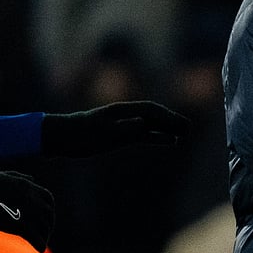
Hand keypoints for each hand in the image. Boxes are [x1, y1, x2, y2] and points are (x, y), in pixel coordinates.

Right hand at [0, 157, 54, 251]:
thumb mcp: (6, 176)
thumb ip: (21, 178)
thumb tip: (32, 179)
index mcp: (30, 188)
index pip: (48, 199)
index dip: (49, 208)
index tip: (46, 215)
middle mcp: (35, 200)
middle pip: (48, 215)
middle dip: (48, 224)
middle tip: (45, 232)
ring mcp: (30, 213)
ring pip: (44, 228)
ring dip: (45, 236)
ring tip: (41, 242)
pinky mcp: (22, 226)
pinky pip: (36, 238)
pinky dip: (40, 245)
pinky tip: (40, 250)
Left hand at [42, 101, 190, 156]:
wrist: (62, 138)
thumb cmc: (79, 134)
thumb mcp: (101, 133)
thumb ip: (123, 128)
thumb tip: (143, 123)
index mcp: (121, 111)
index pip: (150, 110)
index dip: (167, 116)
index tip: (181, 124)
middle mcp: (126, 116)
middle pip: (155, 116)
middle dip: (172, 121)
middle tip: (190, 128)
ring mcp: (124, 125)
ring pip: (153, 125)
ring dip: (169, 129)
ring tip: (186, 134)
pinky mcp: (121, 136)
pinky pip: (145, 135)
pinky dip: (159, 137)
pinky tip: (171, 142)